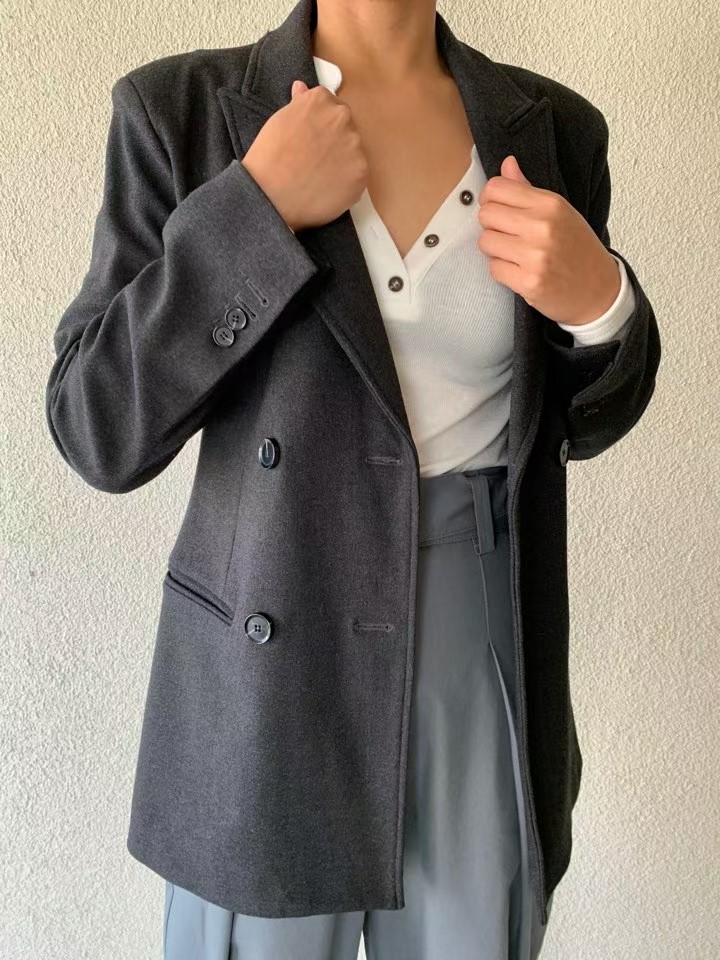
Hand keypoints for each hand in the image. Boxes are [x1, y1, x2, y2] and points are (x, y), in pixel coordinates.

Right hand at [241, 80, 368, 232]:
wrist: (271, 194)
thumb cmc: (269, 158)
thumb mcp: (279, 121)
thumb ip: (298, 105)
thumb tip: (302, 88)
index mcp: (321, 100)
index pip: (330, 105)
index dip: (321, 124)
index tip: (312, 138)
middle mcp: (342, 118)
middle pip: (345, 126)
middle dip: (334, 140)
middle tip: (314, 159)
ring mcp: (354, 146)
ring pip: (353, 151)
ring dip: (342, 161)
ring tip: (319, 176)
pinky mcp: (361, 173)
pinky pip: (357, 176)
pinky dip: (346, 183)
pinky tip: (327, 188)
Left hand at [476, 155, 620, 325]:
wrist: (599, 291)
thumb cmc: (577, 250)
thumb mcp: (559, 213)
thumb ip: (528, 190)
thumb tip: (507, 164)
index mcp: (550, 204)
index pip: (496, 188)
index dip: (490, 200)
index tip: (499, 210)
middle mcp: (542, 226)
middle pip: (486, 214)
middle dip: (492, 226)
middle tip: (509, 236)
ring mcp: (535, 256)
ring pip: (485, 242)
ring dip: (495, 250)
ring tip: (515, 254)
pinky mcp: (528, 282)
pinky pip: (493, 269)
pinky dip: (502, 271)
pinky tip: (520, 271)